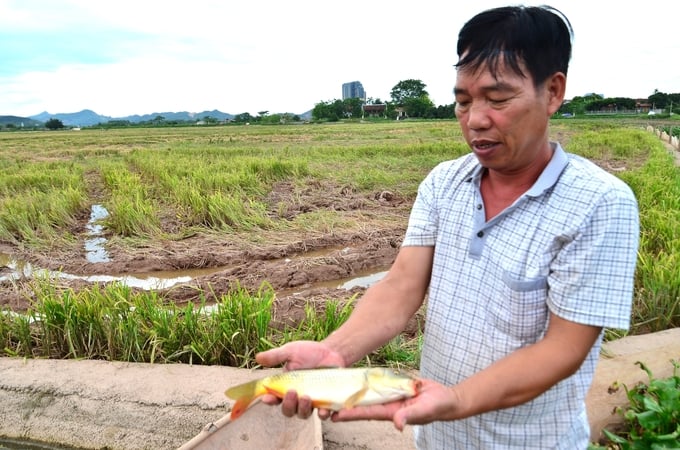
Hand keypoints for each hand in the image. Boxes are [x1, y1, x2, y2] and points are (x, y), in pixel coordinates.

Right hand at [255, 340, 345, 418]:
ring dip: (303, 409)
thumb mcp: (291, 352)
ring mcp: (312, 401)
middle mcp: (297, 397)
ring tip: (306, 397)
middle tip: (292, 392)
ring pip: (304, 414)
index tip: (267, 398)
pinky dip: (323, 414)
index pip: (274, 398)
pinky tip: (323, 410)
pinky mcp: (326, 401)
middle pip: (288, 410)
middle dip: (288, 405)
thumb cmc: (309, 352)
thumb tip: (258, 358)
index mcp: (285, 387)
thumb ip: (276, 356)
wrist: (331, 351)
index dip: (269, 400)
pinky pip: (323, 413)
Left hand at [330, 378, 459, 430]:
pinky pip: (377, 386)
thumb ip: (411, 416)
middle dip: (343, 405)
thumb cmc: (437, 407)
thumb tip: (397, 424)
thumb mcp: (425, 410)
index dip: (349, 413)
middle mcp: (386, 405)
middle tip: (324, 403)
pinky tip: (354, 379)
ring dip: (351, 394)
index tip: (332, 414)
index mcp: (391, 412)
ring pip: (366, 395)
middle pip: (361, 405)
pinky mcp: (394, 388)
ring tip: (333, 390)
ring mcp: (389, 396)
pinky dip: (365, 383)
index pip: (365, 413)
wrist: (446, 399)